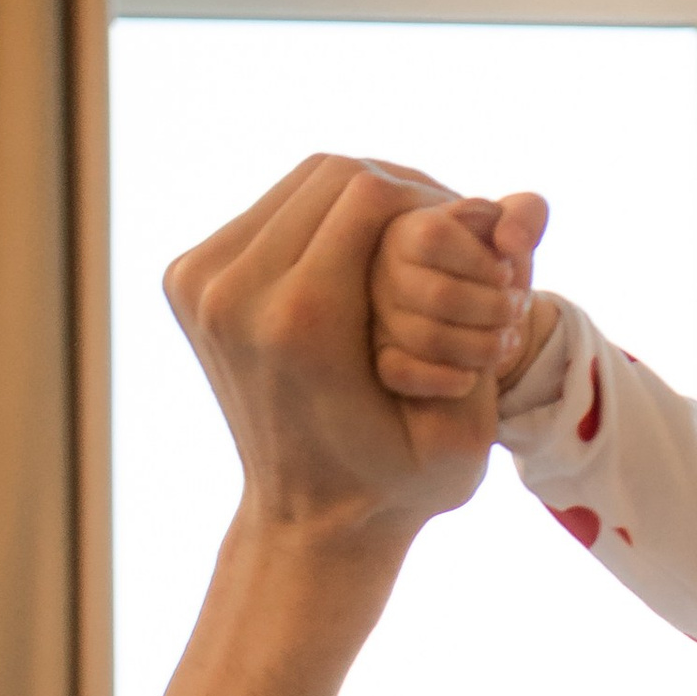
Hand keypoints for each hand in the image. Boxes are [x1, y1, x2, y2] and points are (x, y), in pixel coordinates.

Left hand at [164, 155, 504, 545]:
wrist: (308, 520)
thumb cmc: (401, 482)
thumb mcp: (467, 426)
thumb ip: (500, 322)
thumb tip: (508, 206)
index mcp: (302, 323)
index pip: (371, 194)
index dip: (431, 201)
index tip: (464, 238)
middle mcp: (235, 294)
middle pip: (332, 176)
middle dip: (400, 192)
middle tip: (444, 228)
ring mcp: (200, 283)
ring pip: (301, 183)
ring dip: (363, 200)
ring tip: (408, 238)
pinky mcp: (188, 279)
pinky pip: (270, 208)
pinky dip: (324, 217)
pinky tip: (360, 254)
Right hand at [370, 185, 551, 402]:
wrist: (479, 305)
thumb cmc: (493, 258)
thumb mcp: (516, 226)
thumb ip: (526, 214)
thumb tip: (510, 243)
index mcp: (408, 228)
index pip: (434, 236)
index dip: (481, 261)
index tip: (505, 273)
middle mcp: (383, 271)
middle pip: (439, 294)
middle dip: (494, 308)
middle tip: (515, 310)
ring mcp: (379, 316)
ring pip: (427, 337)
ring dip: (482, 346)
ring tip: (506, 340)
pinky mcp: (382, 357)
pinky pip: (400, 373)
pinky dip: (445, 380)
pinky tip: (473, 376)